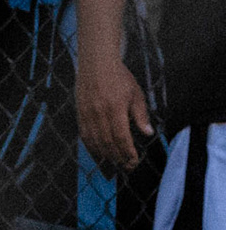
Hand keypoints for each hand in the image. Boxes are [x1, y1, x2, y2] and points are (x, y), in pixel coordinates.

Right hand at [78, 56, 152, 171]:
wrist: (96, 63)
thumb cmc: (119, 77)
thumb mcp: (136, 94)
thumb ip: (141, 115)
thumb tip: (148, 133)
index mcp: (115, 108)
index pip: (122, 138)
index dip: (128, 153)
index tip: (135, 161)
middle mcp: (99, 113)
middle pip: (108, 143)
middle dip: (118, 158)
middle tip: (127, 166)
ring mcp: (87, 114)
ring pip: (95, 142)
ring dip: (106, 155)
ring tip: (115, 162)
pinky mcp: (80, 114)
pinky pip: (84, 135)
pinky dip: (91, 147)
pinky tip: (99, 153)